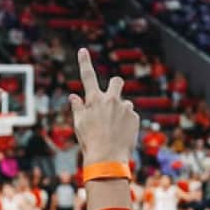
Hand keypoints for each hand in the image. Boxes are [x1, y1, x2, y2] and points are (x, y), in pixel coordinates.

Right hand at [71, 48, 137, 164]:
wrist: (108, 159)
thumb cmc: (90, 142)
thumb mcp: (79, 125)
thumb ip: (78, 108)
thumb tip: (74, 97)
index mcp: (94, 100)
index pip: (87, 76)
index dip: (84, 62)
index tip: (82, 50)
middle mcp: (111, 100)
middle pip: (116, 81)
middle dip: (115, 85)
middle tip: (112, 98)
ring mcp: (125, 108)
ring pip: (125, 103)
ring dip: (121, 111)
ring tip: (115, 129)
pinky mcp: (135, 118)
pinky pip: (131, 116)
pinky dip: (127, 123)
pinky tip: (122, 135)